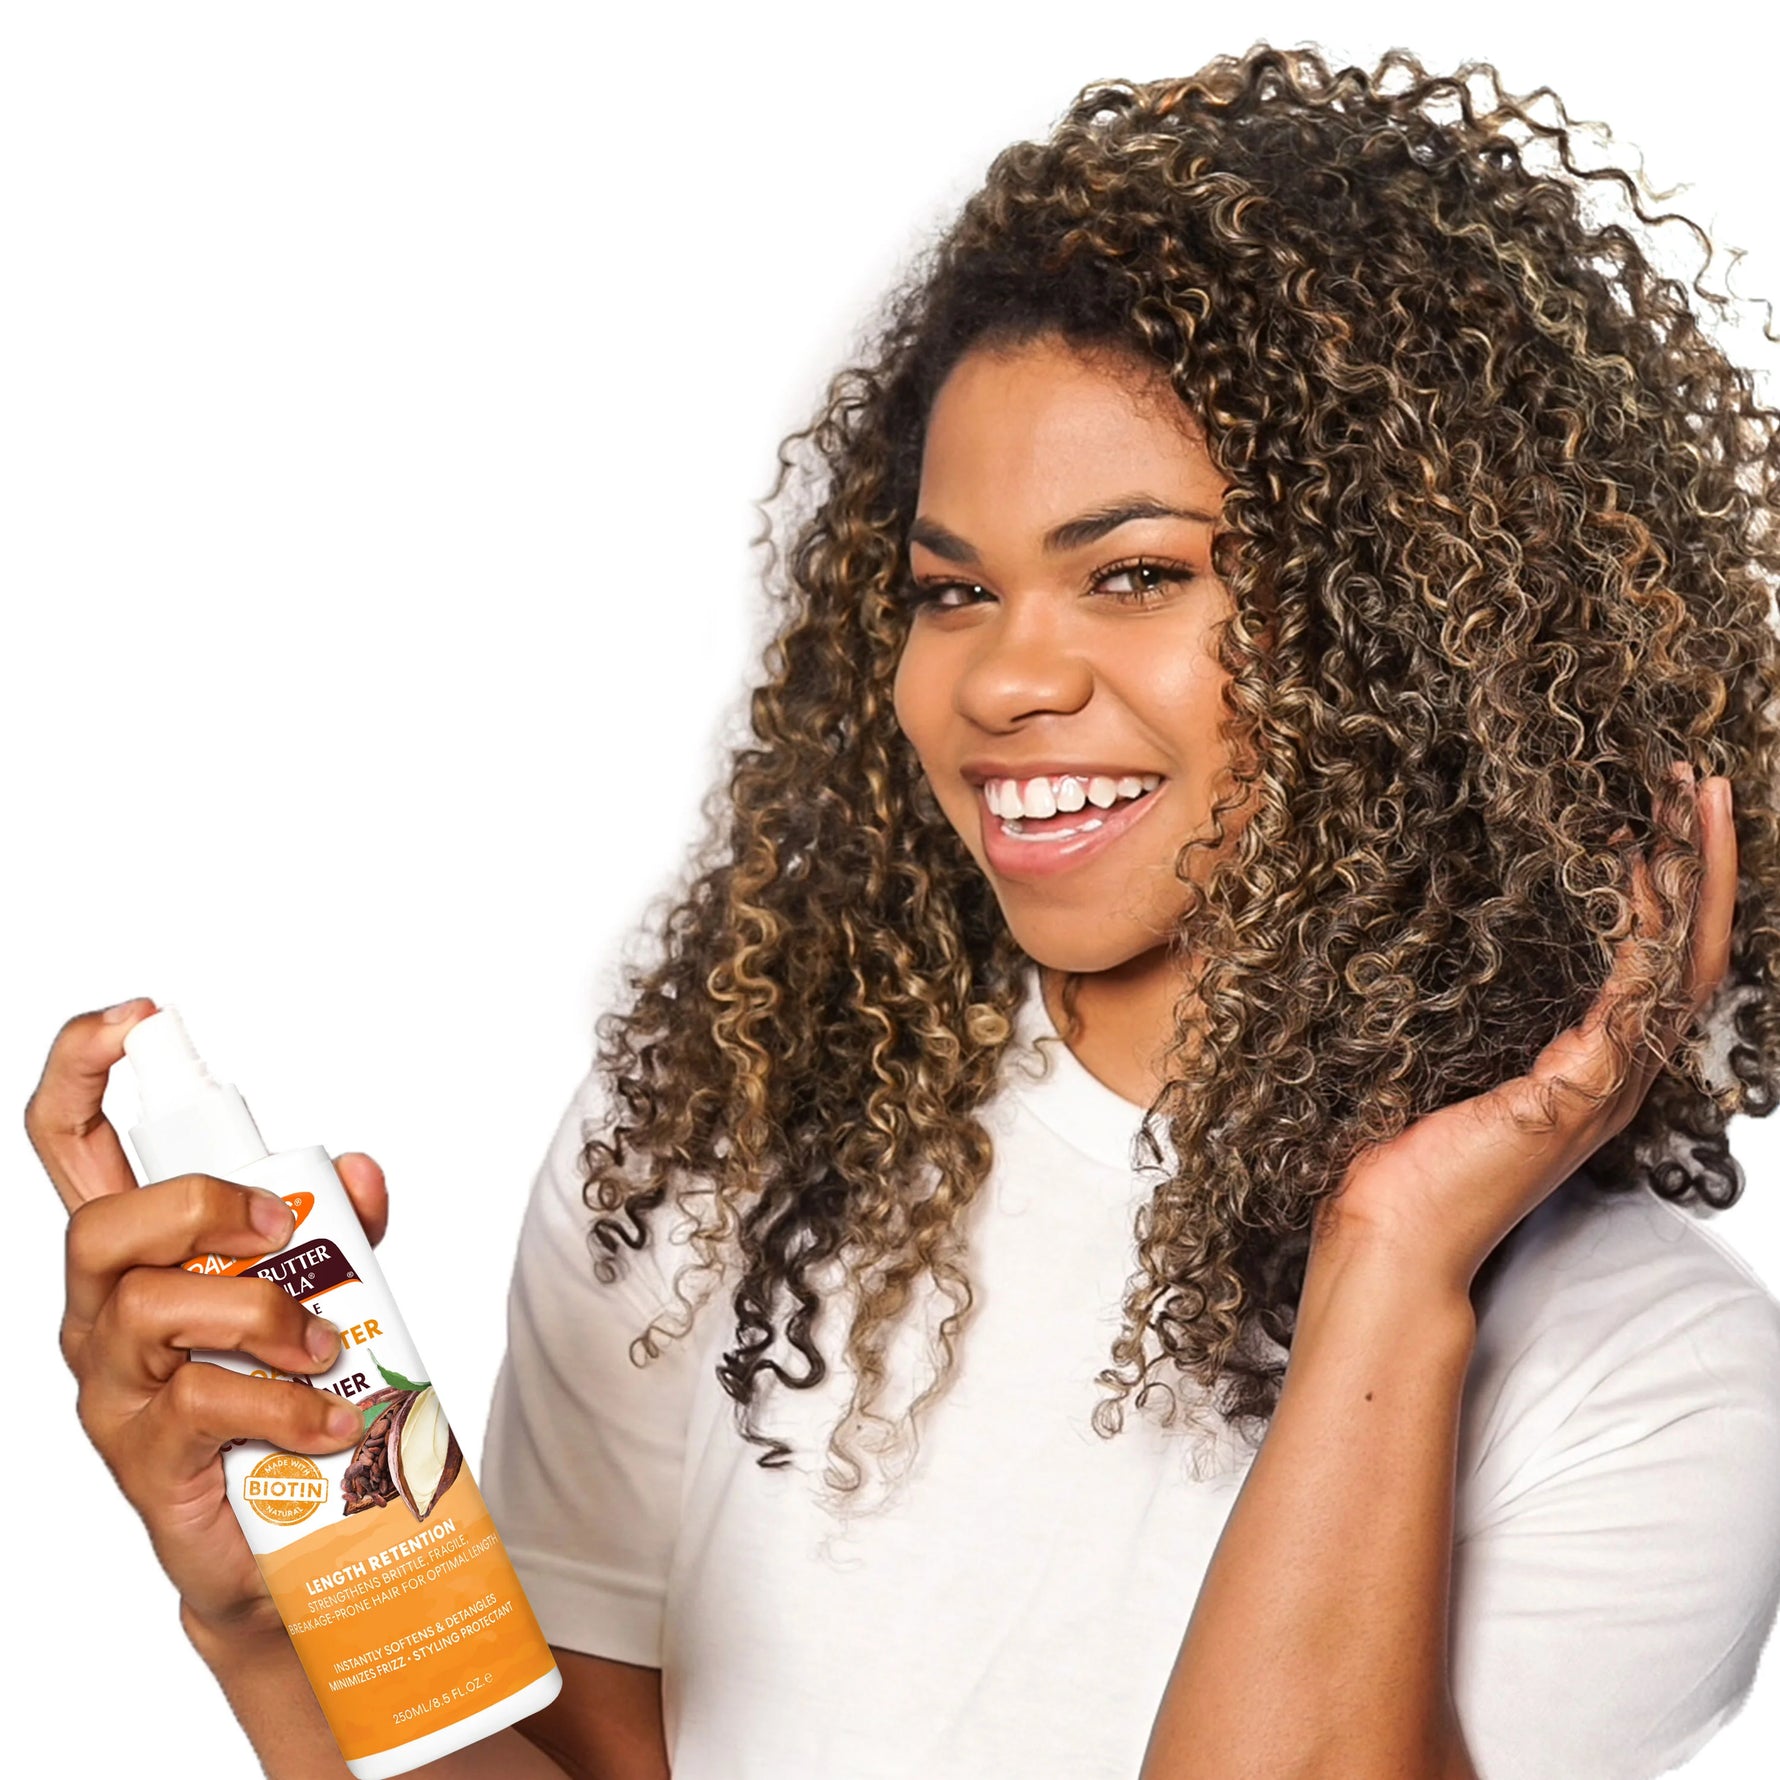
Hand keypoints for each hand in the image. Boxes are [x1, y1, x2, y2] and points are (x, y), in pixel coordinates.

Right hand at [26, 1000, 390, 1645]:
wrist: (279, 1537)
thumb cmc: (286, 1388)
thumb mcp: (321, 1291)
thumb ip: (340, 1229)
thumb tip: (361, 1172)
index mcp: (138, 1252)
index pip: (72, 1142)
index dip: (84, 1067)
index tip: (139, 1016)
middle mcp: (103, 1309)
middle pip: (101, 1222)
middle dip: (197, 1205)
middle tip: (277, 1229)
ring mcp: (113, 1383)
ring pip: (156, 1306)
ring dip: (264, 1314)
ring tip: (325, 1348)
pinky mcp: (142, 1453)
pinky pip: (205, 1400)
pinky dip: (290, 1401)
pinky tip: (332, 1417)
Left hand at [1314, 764, 1737, 1298]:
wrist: (1387, 1234)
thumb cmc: (1400, 1154)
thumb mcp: (1446, 1056)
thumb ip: (1472, 1006)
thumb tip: (1447, 932)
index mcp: (1590, 1066)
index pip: (1660, 962)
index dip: (1675, 888)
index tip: (1662, 811)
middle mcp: (1616, 1075)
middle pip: (1695, 952)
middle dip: (1703, 864)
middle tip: (1697, 781)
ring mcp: (1606, 1086)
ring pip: (1683, 963)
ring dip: (1692, 876)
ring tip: (1688, 798)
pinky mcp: (1578, 1091)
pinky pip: (1632, 994)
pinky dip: (1642, 927)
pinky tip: (1635, 867)